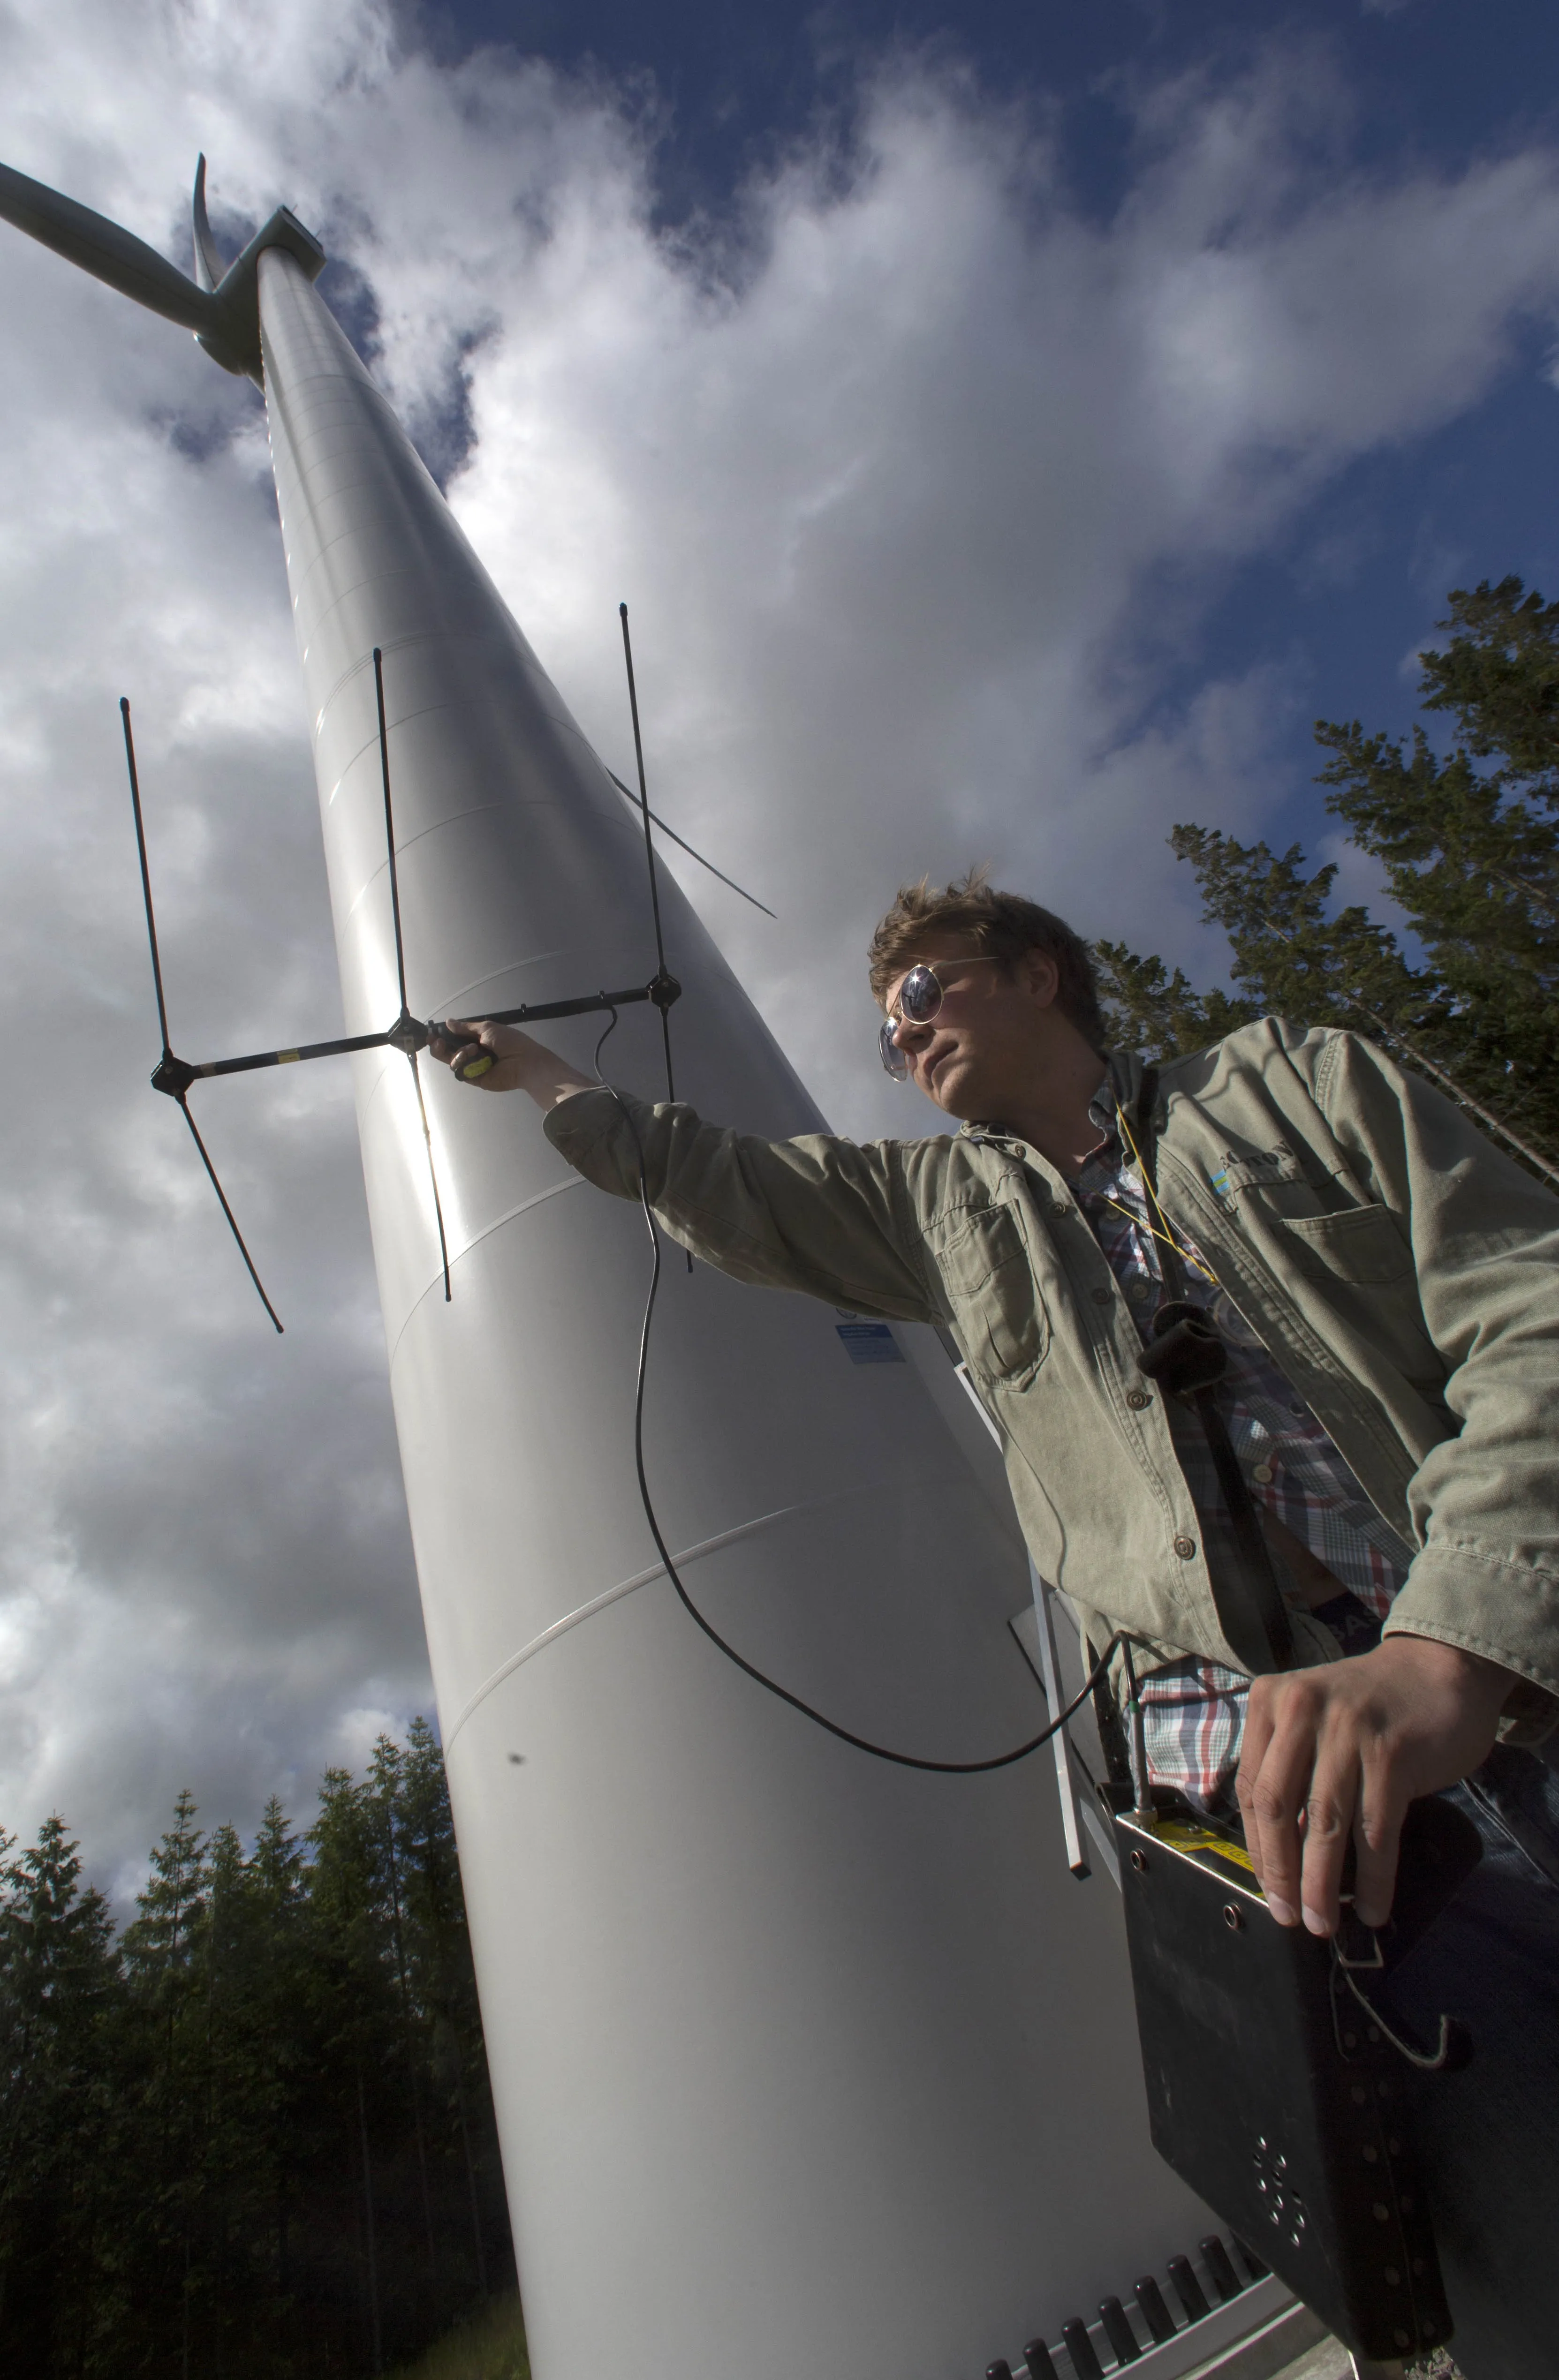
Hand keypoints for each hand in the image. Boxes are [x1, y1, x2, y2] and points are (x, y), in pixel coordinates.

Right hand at [428, 1019, 595, 1108]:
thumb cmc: (509, 1041)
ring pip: (452, 1061)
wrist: (523, 1061)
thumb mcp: (487, 1028)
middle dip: (440, 1046)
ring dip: (458, 1053)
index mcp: (476, 1039)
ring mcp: (473, 1066)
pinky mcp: (474, 1078)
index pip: (454, 1038)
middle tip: (437, 1042)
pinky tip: (472, 1057)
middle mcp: (473, 1053)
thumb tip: (448, 1022)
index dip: (442, 1036)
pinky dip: (463, 1063)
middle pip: (448, 1052)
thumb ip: (466, 1028)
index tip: (432, 1033)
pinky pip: (460, 1071)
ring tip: (472, 1050)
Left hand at [1235, 1633, 1511, 1936]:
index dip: (1257, 1848)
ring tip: (1324, 1924)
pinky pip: (1375, 1831)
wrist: (1438, 1669)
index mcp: (1270, 1701)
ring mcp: (1347, 1730)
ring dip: (1322, 1885)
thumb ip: (1289, 1767)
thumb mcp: (1312, 1719)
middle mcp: (1302, 1710)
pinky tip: (1374, 1908)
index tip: (1268, 1889)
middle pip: (1278, 1808)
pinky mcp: (1391, 1753)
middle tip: (1291, 1917)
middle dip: (1282, 1873)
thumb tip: (1279, 1856)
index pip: (1251, 1789)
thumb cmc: (1368, 1705)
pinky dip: (1374, 1878)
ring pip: (1325, 1824)